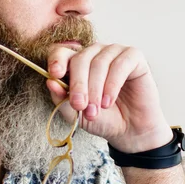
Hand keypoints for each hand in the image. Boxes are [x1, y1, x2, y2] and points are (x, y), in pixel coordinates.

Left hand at [46, 43, 173, 152]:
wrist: (129, 131)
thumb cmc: (103, 119)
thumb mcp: (76, 114)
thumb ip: (61, 99)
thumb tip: (50, 82)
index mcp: (77, 63)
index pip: (62, 52)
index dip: (57, 60)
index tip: (55, 74)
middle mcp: (95, 53)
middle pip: (80, 58)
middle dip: (78, 84)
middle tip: (79, 105)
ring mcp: (115, 52)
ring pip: (100, 62)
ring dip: (95, 89)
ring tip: (96, 110)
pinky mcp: (134, 57)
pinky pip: (120, 64)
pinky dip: (112, 84)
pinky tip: (108, 101)